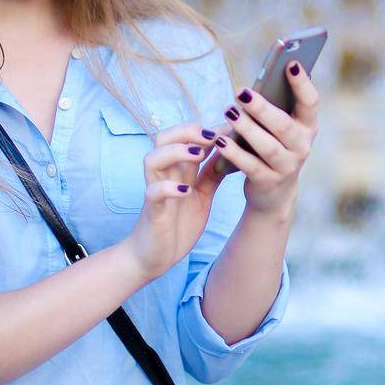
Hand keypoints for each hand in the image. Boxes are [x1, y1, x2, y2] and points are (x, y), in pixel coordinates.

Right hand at [121, 123, 225, 280]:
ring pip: (153, 159)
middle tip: (212, 136)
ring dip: (175, 152)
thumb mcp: (202, 195)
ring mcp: (156, 191)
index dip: (206, 129)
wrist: (155, 257)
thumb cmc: (178, 223)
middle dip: (187, 132)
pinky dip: (167, 188)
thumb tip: (231, 150)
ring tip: (198, 155)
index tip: (231, 127)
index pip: (185, 137)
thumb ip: (212, 174)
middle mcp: (164, 176)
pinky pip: (153, 193)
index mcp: (178, 170)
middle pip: (163, 138)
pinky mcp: (153, 211)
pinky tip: (185, 190)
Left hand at [208, 60, 319, 215]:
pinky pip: (250, 165)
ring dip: (247, 128)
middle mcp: (302, 147)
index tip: (290, 63)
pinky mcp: (268, 182)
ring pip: (267, 146)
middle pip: (283, 126)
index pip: (311, 102)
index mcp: (308, 126)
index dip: (302, 83)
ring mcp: (287, 167)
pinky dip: (234, 153)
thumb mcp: (279, 128)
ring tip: (229, 111)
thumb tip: (257, 81)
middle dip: (262, 108)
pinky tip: (220, 140)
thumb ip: (275, 106)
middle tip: (241, 91)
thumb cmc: (274, 145)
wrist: (274, 192)